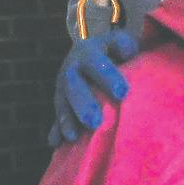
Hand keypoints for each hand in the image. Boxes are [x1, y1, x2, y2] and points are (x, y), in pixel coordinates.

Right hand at [49, 29, 137, 146]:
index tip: (122, 93)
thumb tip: (127, 53)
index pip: (96, 63)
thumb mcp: (120, 41)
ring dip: (67, 120)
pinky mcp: (62, 102)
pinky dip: (56, 130)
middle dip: (84, 105)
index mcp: (88, 52)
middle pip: (74, 86)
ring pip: (62, 103)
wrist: (94, 52)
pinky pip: (57, 116)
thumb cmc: (115, 50)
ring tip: (73, 137)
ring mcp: (63, 87)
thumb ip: (124, 44)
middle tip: (95, 122)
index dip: (108, 77)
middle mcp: (71, 69)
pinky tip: (56, 143)